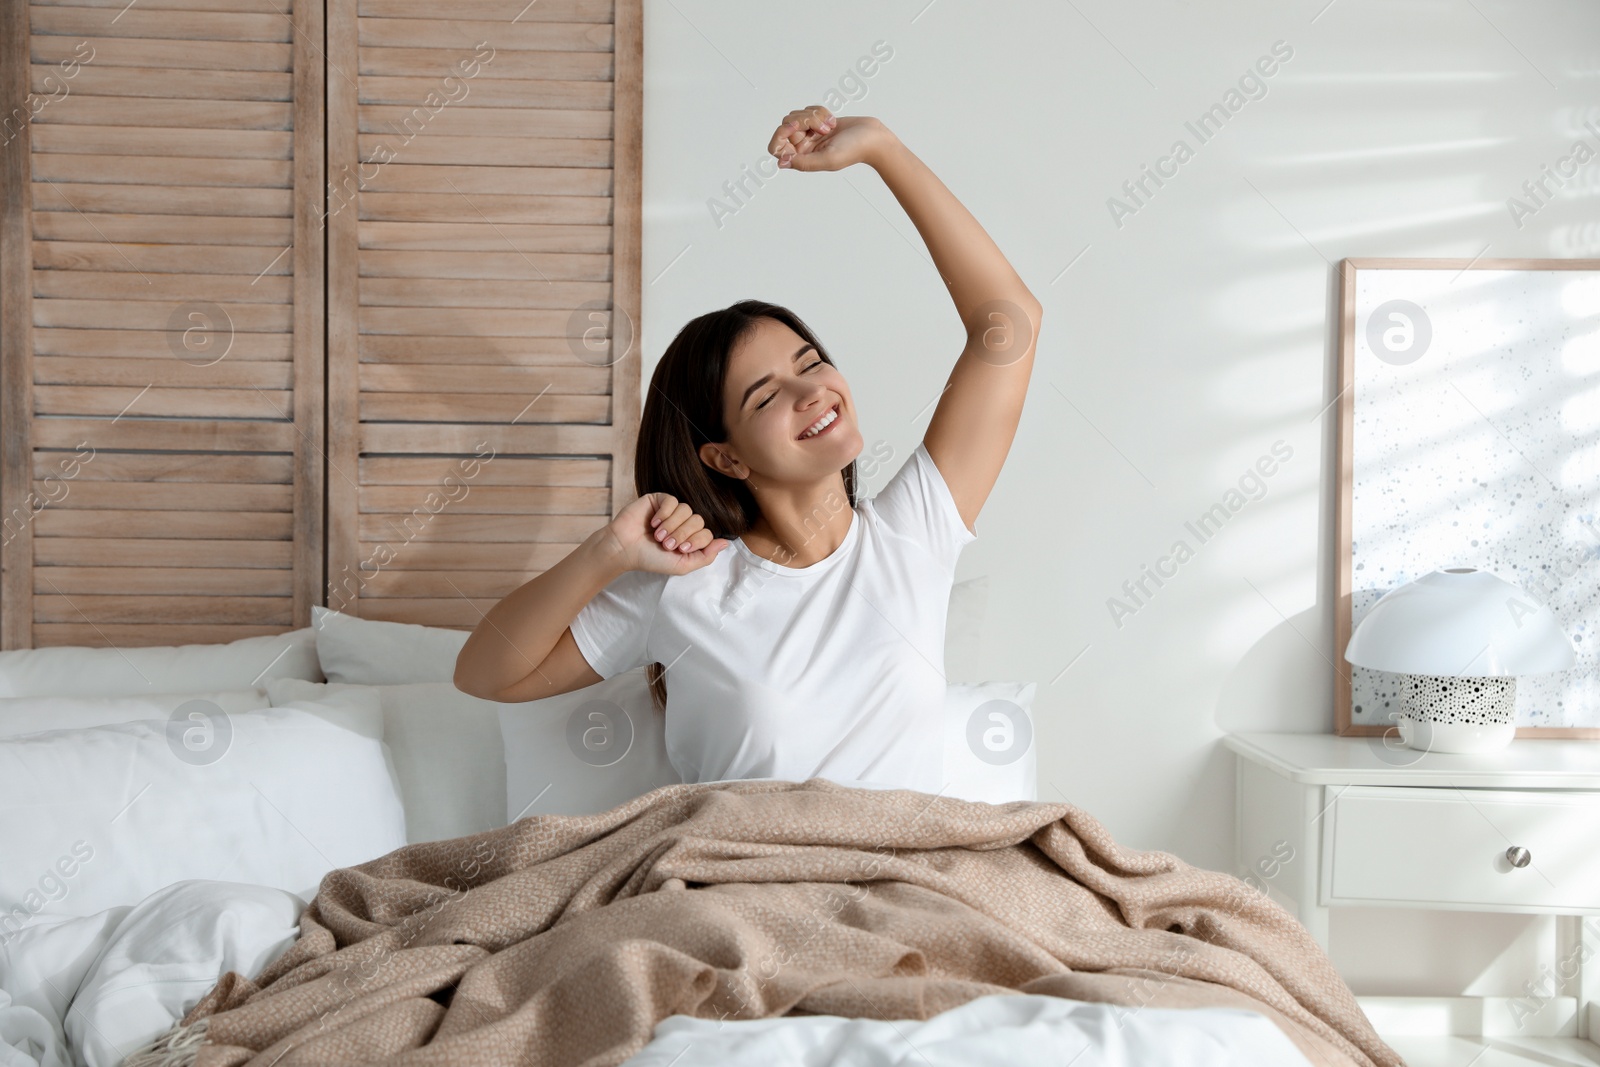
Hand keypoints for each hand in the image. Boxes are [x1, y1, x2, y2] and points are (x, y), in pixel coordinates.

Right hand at [605, 493, 729, 575]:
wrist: (624, 549)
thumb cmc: (651, 559)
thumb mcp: (682, 565)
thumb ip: (706, 557)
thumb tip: (725, 543)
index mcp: (690, 538)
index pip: (707, 533)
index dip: (696, 541)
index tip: (679, 550)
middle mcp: (683, 523)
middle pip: (698, 520)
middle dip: (683, 534)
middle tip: (666, 544)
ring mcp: (671, 510)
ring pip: (687, 509)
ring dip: (672, 526)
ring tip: (658, 536)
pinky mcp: (659, 500)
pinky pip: (672, 500)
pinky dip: (665, 513)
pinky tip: (653, 522)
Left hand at [768, 106, 891, 172]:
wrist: (873, 137)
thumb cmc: (854, 150)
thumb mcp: (828, 159)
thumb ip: (804, 163)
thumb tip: (781, 163)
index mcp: (802, 159)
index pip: (776, 147)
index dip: (780, 134)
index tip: (795, 127)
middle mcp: (803, 147)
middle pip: (786, 126)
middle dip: (803, 121)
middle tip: (822, 127)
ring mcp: (810, 134)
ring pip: (797, 116)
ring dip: (814, 116)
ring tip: (829, 126)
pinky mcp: (818, 122)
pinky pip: (808, 109)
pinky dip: (820, 111)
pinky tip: (832, 121)